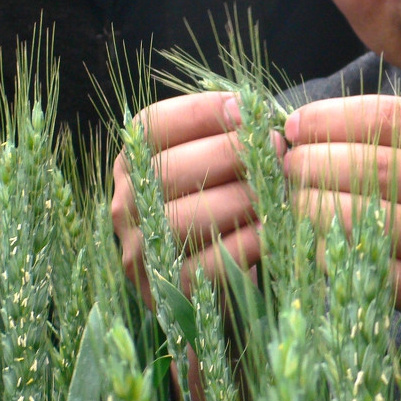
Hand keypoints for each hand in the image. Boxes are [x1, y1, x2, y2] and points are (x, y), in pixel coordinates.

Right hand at [110, 91, 275, 300]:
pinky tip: (269, 229)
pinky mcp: (165, 291)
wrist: (216, 278)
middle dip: (229, 153)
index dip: (200, 112)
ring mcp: (140, 250)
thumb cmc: (219, 202)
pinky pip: (206, 264)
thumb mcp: (211, 163)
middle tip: (274, 149)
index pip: (153, 126)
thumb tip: (255, 113)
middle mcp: (126, 203)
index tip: (245, 109)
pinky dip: (244, 243)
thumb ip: (225, 135)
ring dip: (239, 199)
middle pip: (169, 169)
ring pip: (185, 218)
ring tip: (274, 191)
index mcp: (131, 162)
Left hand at [283, 95, 400, 376]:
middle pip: (370, 166)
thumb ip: (395, 144)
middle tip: (282, 170)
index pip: (388, 117)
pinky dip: (330, 256)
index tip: (291, 126)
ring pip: (364, 218)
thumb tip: (304, 129)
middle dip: (311, 165)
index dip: (330, 118)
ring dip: (312, 210)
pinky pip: (370, 269)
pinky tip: (311, 248)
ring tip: (289, 206)